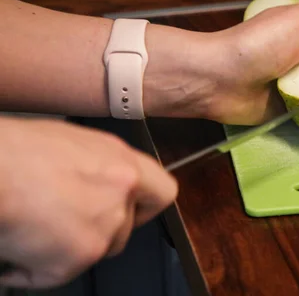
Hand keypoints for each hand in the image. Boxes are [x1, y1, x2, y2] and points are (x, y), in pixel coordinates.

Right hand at [0, 117, 177, 288]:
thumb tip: (97, 182)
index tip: (132, 209)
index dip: (145, 205)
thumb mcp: (73, 145)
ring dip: (68, 247)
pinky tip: (16, 246)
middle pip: (125, 228)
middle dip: (99, 230)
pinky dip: (32, 268)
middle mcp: (122, 195)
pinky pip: (56, 274)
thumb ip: (100, 168)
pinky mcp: (78, 258)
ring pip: (95, 251)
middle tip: (67, 220)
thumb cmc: (17, 152)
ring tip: (35, 226)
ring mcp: (104, 229)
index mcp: (123, 164)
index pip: (162, 192)